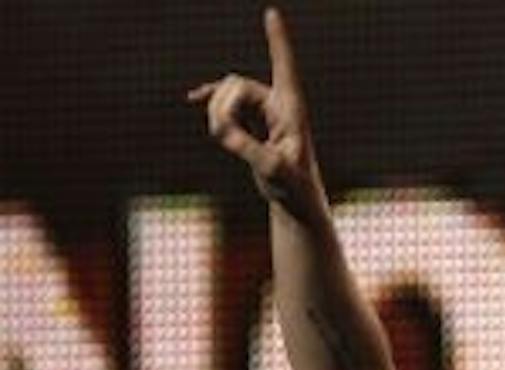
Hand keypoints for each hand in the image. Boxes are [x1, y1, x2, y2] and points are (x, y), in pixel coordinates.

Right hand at [188, 8, 322, 210]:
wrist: (297, 202)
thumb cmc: (296, 189)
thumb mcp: (273, 170)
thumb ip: (248, 149)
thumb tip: (220, 130)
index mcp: (292, 110)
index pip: (284, 67)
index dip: (278, 40)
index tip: (273, 13)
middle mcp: (279, 104)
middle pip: (238, 86)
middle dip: (222, 106)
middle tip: (220, 136)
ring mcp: (265, 111)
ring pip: (229, 95)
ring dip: (217, 111)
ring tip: (221, 139)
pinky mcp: (254, 121)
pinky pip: (226, 102)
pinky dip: (211, 101)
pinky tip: (192, 99)